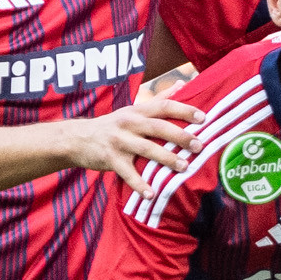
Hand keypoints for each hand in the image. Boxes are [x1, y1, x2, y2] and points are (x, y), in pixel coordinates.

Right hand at [70, 92, 203, 190]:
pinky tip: (152, 194)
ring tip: (184, 168)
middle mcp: (129, 123)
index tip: (204, 118)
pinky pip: (127, 173)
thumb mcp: (133, 110)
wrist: (76, 138)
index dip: (184, 110)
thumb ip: (159, 100)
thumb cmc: (113, 125)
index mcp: (138, 111)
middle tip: (199, 146)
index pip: (164, 106)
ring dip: (166, 159)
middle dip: (180, 136)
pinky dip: (139, 184)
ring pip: (146, 149)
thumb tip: (183, 85)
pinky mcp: (110, 159)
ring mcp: (119, 141)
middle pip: (158, 128)